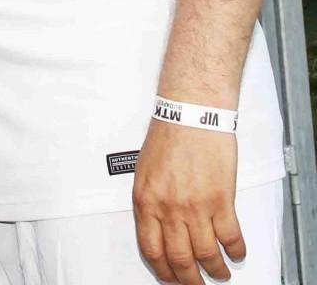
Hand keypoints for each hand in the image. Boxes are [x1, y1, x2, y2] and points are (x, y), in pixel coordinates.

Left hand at [133, 119, 243, 283]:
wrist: (191, 112)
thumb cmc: (168, 134)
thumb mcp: (145, 170)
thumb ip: (151, 200)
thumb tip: (157, 227)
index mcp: (146, 200)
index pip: (151, 250)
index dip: (163, 270)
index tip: (170, 277)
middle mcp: (169, 208)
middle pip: (180, 260)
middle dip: (190, 280)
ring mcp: (195, 207)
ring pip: (206, 256)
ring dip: (215, 270)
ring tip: (219, 273)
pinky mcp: (220, 201)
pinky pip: (230, 238)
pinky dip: (235, 251)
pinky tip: (235, 253)